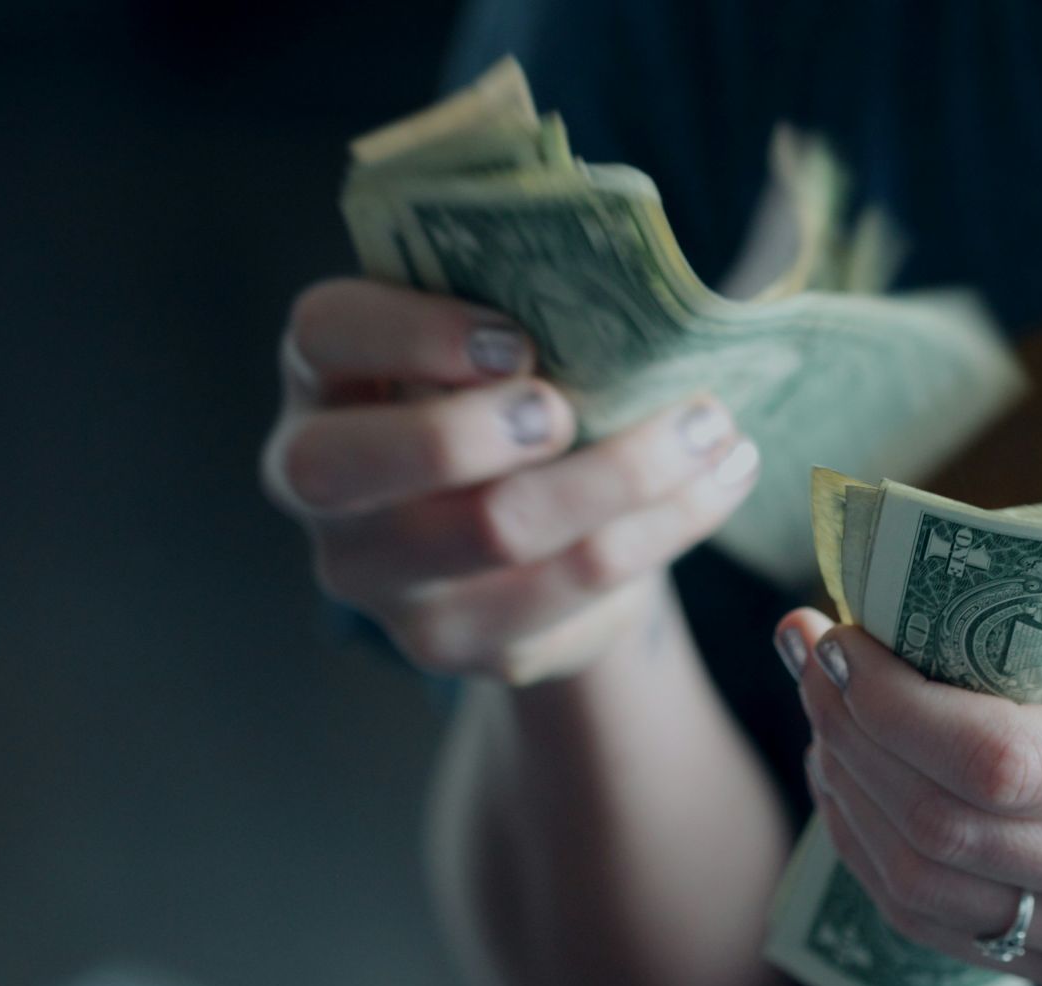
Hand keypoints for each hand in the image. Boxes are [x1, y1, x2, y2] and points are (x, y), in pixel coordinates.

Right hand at [262, 278, 759, 682]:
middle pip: (362, 465)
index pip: (324, 335)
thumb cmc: (511, 397)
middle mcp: (322, 486)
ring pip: (497, 532)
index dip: (411, 333)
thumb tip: (635, 285)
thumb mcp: (496, 341)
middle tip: (571, 406)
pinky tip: (719, 482)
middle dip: (477, 429)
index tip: (515, 339)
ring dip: (624, 473)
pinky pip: (573, 591)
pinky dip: (664, 528)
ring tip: (712, 428)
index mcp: (325, 378)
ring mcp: (383, 580)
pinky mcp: (460, 643)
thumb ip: (523, 304)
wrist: (533, 532)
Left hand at [775, 597, 1041, 985]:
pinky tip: (855, 777)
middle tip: (809, 650)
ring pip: (925, 889)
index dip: (888, 701)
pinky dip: (877, 850)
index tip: (836, 632)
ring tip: (823, 707)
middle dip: (848, 732)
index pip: (999, 761)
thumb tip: (896, 578)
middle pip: (945, 829)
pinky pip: (943, 926)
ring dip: (846, 791)